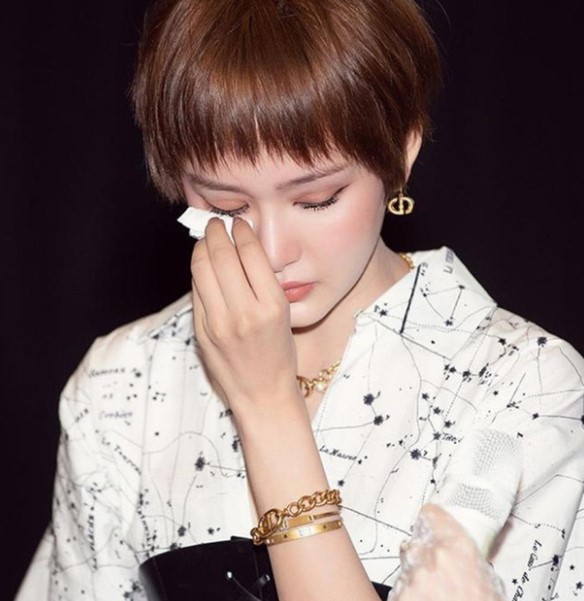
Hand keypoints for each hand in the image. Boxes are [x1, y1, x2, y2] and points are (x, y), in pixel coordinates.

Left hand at [190, 217, 299, 411]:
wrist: (262, 394)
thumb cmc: (279, 355)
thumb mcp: (283, 315)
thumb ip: (262, 283)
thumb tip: (241, 247)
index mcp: (272, 306)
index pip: (251, 254)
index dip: (242, 231)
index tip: (240, 223)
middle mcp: (244, 313)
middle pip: (222, 256)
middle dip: (218, 232)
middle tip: (217, 223)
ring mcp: (218, 323)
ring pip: (202, 269)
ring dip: (203, 247)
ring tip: (207, 238)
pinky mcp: (201, 331)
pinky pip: (196, 290)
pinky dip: (198, 271)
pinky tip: (203, 264)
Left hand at [391, 504, 505, 600]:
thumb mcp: (490, 586)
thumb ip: (469, 562)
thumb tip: (461, 554)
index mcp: (459, 550)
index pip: (432, 515)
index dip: (432, 521)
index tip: (431, 522)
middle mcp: (432, 558)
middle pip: (416, 543)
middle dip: (424, 557)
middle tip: (439, 577)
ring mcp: (412, 579)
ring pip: (407, 568)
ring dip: (417, 580)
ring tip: (436, 598)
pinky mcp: (399, 597)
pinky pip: (401, 590)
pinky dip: (410, 597)